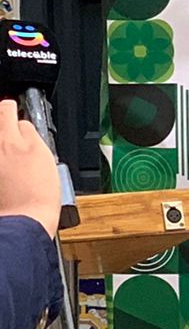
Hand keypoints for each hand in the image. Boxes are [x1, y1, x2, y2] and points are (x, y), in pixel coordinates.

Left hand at [0, 100, 60, 238]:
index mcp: (8, 138)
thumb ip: (30, 135)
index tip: (16, 114)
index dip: (14, 111)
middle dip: (5, 128)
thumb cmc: (37, 193)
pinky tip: (9, 176)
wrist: (24, 219)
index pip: (6, 109)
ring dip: (5, 148)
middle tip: (14, 139)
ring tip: (13, 163)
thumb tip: (23, 126)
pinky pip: (1, 163)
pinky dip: (4, 165)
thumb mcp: (45, 156)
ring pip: (1, 146)